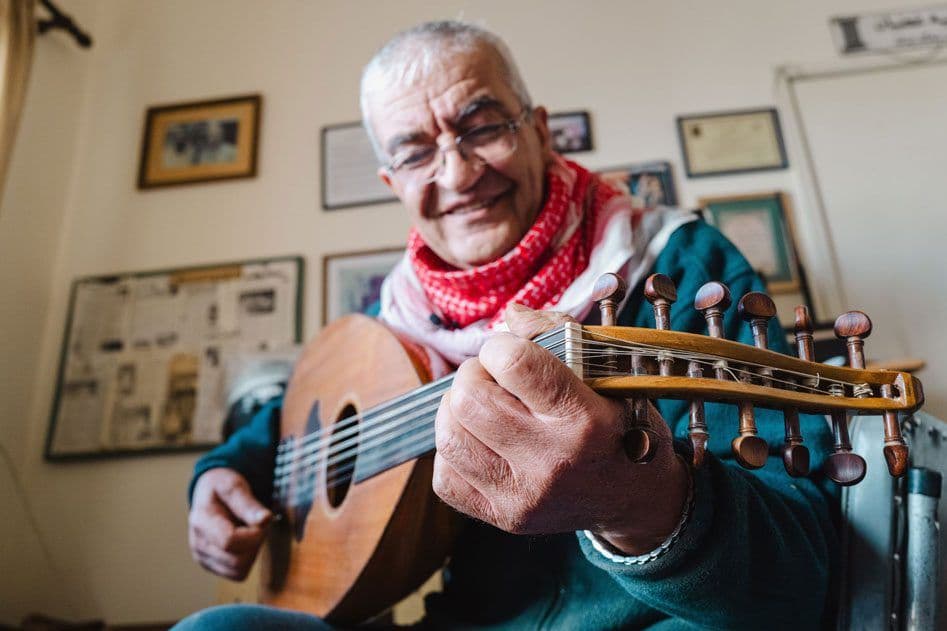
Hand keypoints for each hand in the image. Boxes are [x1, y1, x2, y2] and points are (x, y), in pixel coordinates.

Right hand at [188, 468, 271, 579]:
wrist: (208, 494)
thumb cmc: (222, 487)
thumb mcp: (234, 485)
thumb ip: (248, 503)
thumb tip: (265, 519)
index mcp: (201, 520)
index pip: (229, 541)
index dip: (253, 534)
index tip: (261, 519)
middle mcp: (198, 543)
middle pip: (237, 560)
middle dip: (255, 543)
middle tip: (257, 524)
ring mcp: (202, 557)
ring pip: (239, 570)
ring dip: (252, 552)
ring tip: (250, 531)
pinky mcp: (211, 566)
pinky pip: (237, 574)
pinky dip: (247, 560)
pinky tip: (245, 542)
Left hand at [432, 304, 687, 553]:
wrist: (636, 496)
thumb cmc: (619, 423)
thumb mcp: (608, 372)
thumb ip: (559, 332)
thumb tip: (510, 316)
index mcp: (583, 418)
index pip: (512, 363)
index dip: (500, 346)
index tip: (511, 352)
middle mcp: (551, 461)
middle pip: (469, 399)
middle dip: (474, 376)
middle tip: (494, 379)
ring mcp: (523, 496)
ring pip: (448, 435)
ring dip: (456, 411)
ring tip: (484, 407)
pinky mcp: (504, 519)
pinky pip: (445, 477)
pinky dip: (454, 452)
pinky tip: (480, 442)